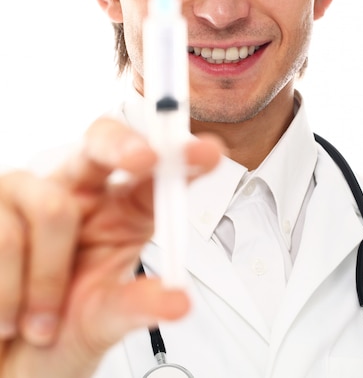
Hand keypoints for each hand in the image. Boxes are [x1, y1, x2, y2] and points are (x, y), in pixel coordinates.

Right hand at [0, 117, 220, 377]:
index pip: (155, 176)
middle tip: (144, 158)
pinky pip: (6, 237)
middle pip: (102, 141)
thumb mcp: (102, 322)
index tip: (207, 154)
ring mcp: (31, 194)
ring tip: (39, 323)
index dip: (180, 159)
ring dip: (48, 281)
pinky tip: (9, 314)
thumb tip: (179, 299)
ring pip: (54, 208)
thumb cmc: (57, 334)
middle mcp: (80, 192)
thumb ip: (138, 306)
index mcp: (120, 212)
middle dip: (125, 146)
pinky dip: (10, 291)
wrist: (4, 361)